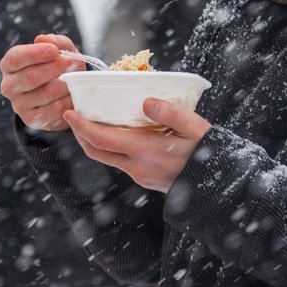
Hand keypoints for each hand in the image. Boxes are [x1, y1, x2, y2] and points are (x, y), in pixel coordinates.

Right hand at [0, 34, 82, 130]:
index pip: (16, 58)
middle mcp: (9, 86)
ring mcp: (19, 105)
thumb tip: (43, 39)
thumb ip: (54, 41)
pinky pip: (53, 110)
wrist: (60, 94)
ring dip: (66, 85)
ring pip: (45, 93)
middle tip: (74, 63)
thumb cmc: (57, 66)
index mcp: (9, 65)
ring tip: (77, 79)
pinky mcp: (31, 120)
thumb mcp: (59, 50)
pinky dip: (68, 101)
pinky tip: (74, 94)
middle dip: (56, 68)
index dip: (35, 53)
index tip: (54, 50)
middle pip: (30, 77)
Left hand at [65, 98, 211, 192]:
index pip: (102, 139)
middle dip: (80, 134)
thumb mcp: (195, 127)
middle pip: (96, 151)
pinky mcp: (144, 178)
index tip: (70, 112)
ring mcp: (139, 175)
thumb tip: (147, 101)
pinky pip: (119, 161)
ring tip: (92, 120)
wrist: (216, 185)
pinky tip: (118, 132)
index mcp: (145, 151)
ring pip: (106, 158)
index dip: (81, 126)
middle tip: (75, 115)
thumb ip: (171, 113)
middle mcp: (137, 167)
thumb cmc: (208, 151)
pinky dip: (110, 145)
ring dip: (94, 140)